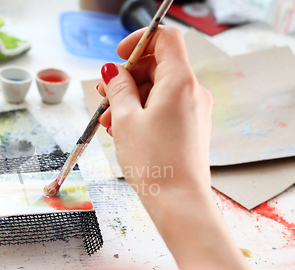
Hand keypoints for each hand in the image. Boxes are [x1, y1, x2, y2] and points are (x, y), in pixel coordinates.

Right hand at [97, 26, 212, 212]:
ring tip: (110, 122)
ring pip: (158, 89)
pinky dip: (144, 112)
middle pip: (158, 66)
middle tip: (105, 98)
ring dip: (131, 99)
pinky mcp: (191, 126)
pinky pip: (165, 107)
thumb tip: (113, 71)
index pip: (165, 38)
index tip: (118, 57)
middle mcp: (192, 91)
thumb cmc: (153, 161)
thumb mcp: (125, 119)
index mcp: (180, 81)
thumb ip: (118, 88)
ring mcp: (194, 110)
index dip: (138, 40)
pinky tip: (125, 131)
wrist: (179, 201)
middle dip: (127, 78)